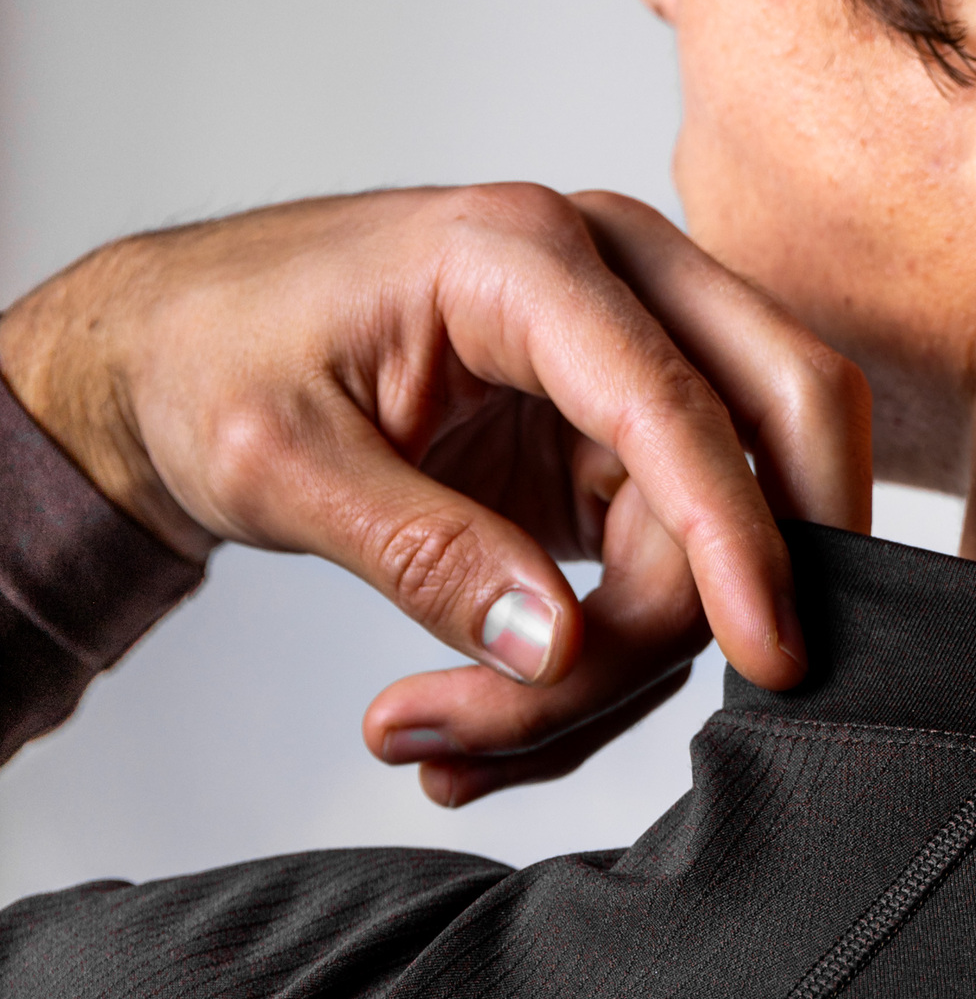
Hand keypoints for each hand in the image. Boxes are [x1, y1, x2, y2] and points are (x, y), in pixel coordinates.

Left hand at [0, 186, 871, 802]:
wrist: (174, 354)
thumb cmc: (210, 365)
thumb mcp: (280, 466)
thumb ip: (422, 554)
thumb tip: (556, 645)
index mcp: (521, 255)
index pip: (682, 402)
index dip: (735, 537)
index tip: (766, 658)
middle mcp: (611, 279)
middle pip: (779, 426)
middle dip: (738, 587)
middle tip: (603, 710)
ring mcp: (632, 356)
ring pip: (725, 528)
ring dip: (619, 666)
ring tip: (443, 744)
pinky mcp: (625, 438)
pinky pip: (673, 566)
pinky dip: (602, 665)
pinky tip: (483, 720)